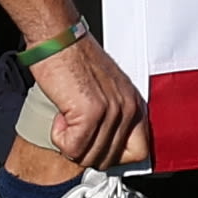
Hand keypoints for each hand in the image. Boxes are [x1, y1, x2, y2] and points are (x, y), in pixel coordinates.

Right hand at [21, 35, 150, 177]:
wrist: (58, 38)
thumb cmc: (74, 58)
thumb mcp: (105, 88)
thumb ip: (113, 115)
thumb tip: (105, 145)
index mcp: (134, 103)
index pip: (139, 151)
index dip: (113, 156)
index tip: (96, 147)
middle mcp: (128, 108)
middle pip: (110, 159)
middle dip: (86, 151)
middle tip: (72, 131)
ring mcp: (112, 111)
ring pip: (90, 157)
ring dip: (70, 144)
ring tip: (65, 118)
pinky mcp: (91, 113)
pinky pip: (73, 149)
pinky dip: (60, 138)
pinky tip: (59, 116)